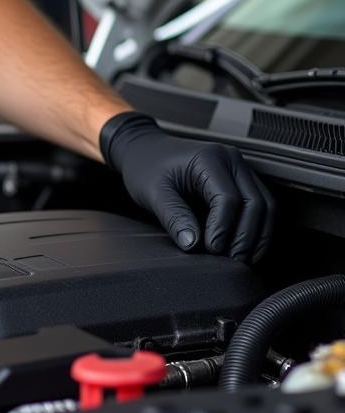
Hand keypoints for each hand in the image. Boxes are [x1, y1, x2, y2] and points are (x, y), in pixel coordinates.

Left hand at [100, 111, 273, 262]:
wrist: (145, 151)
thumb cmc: (147, 167)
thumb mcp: (153, 192)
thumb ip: (174, 217)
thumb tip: (193, 245)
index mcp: (209, 158)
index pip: (228, 198)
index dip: (223, 228)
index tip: (212, 249)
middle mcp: (231, 160)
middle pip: (255, 203)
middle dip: (246, 236)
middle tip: (232, 261)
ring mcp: (240, 168)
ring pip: (266, 206)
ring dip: (258, 236)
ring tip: (242, 259)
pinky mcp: (242, 180)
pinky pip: (261, 206)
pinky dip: (258, 229)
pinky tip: (246, 248)